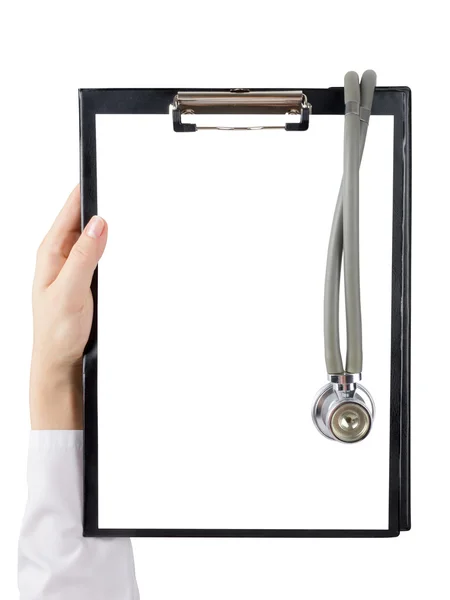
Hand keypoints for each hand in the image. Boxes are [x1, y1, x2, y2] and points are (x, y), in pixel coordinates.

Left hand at [30, 185, 107, 428]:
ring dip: (106, 226)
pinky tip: (118, 245)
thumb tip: (98, 224)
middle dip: (100, 205)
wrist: (61, 360)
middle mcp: (60, 256)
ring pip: (92, 236)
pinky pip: (97, 253)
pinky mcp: (84, 279)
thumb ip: (84, 256)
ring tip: (123, 211)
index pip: (69, 212)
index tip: (99, 173)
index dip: (84, 191)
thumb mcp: (69, 291)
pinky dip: (109, 246)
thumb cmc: (56, 331)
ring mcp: (73, 267)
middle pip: (82, 220)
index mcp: (51, 253)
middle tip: (122, 188)